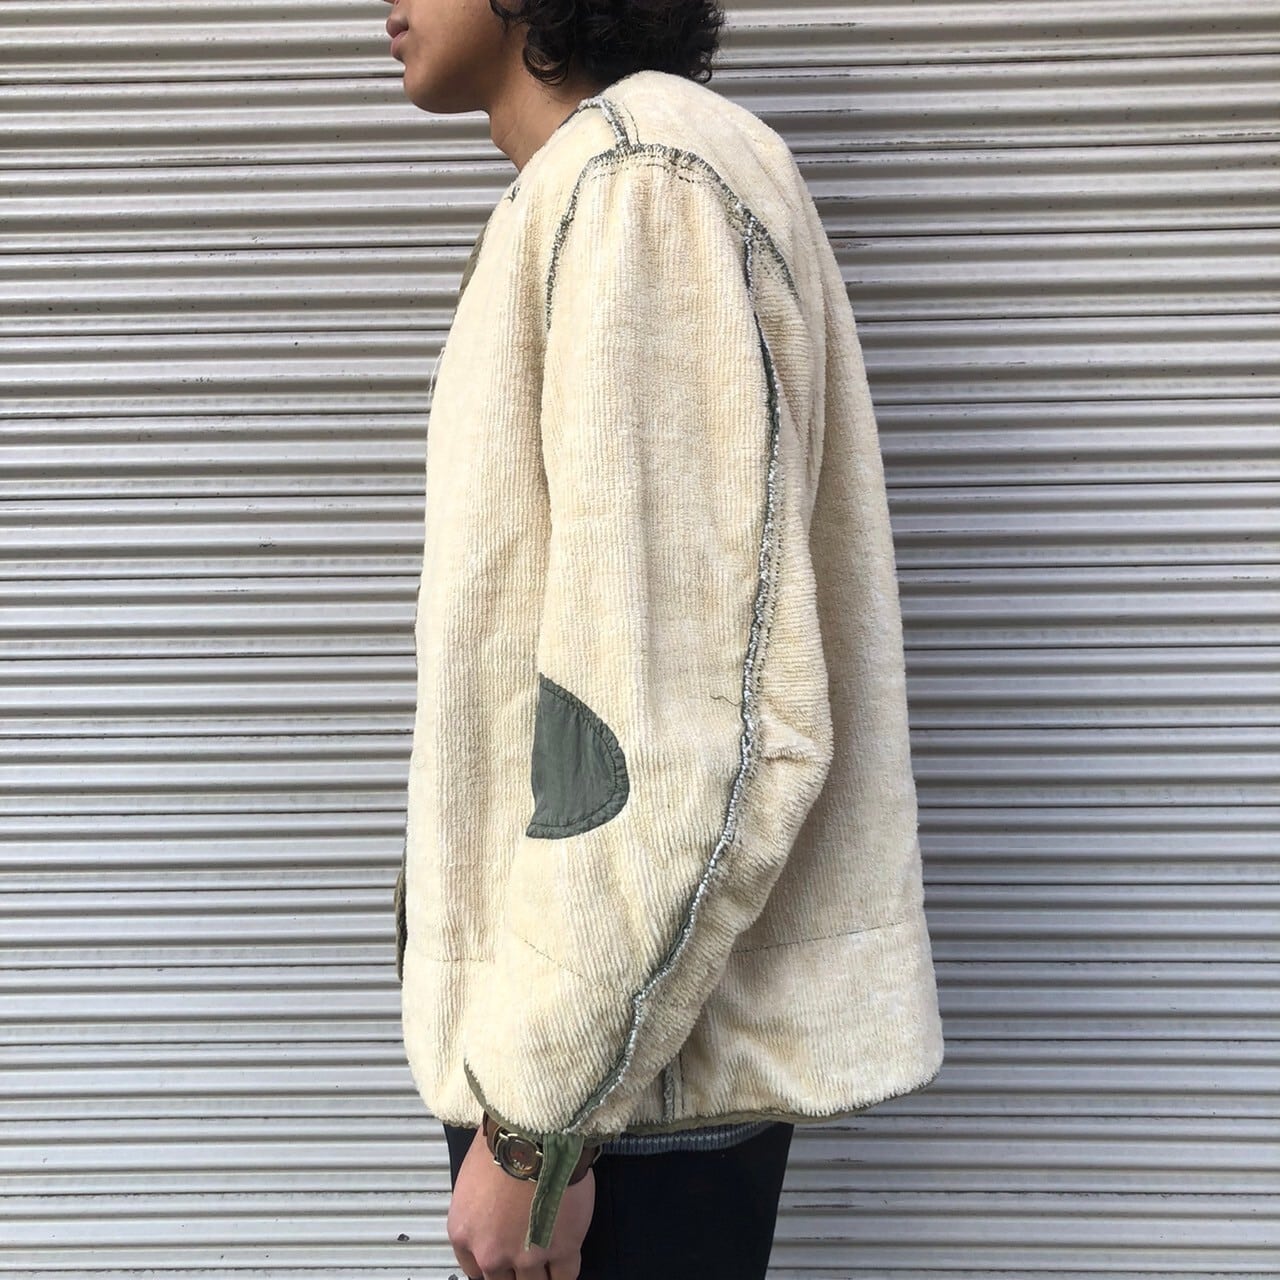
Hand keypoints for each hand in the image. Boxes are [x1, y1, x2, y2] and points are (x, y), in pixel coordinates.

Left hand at [448, 1124, 594, 1279]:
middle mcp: (492, 1252)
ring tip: (548, 1256)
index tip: (503, 1260)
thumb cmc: (504, 1140)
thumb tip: (492, 1215)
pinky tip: (565, 1258)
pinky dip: (565, 1271)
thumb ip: (479, 1209)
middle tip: (526, 1254)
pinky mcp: (562, 1248)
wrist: (534, 1133)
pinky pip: (566, 1275)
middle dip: (515, 1270)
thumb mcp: (472, 1176)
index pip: (475, 1270)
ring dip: (541, 1273)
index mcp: (464, 1233)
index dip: (493, 1264)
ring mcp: (527, 1255)